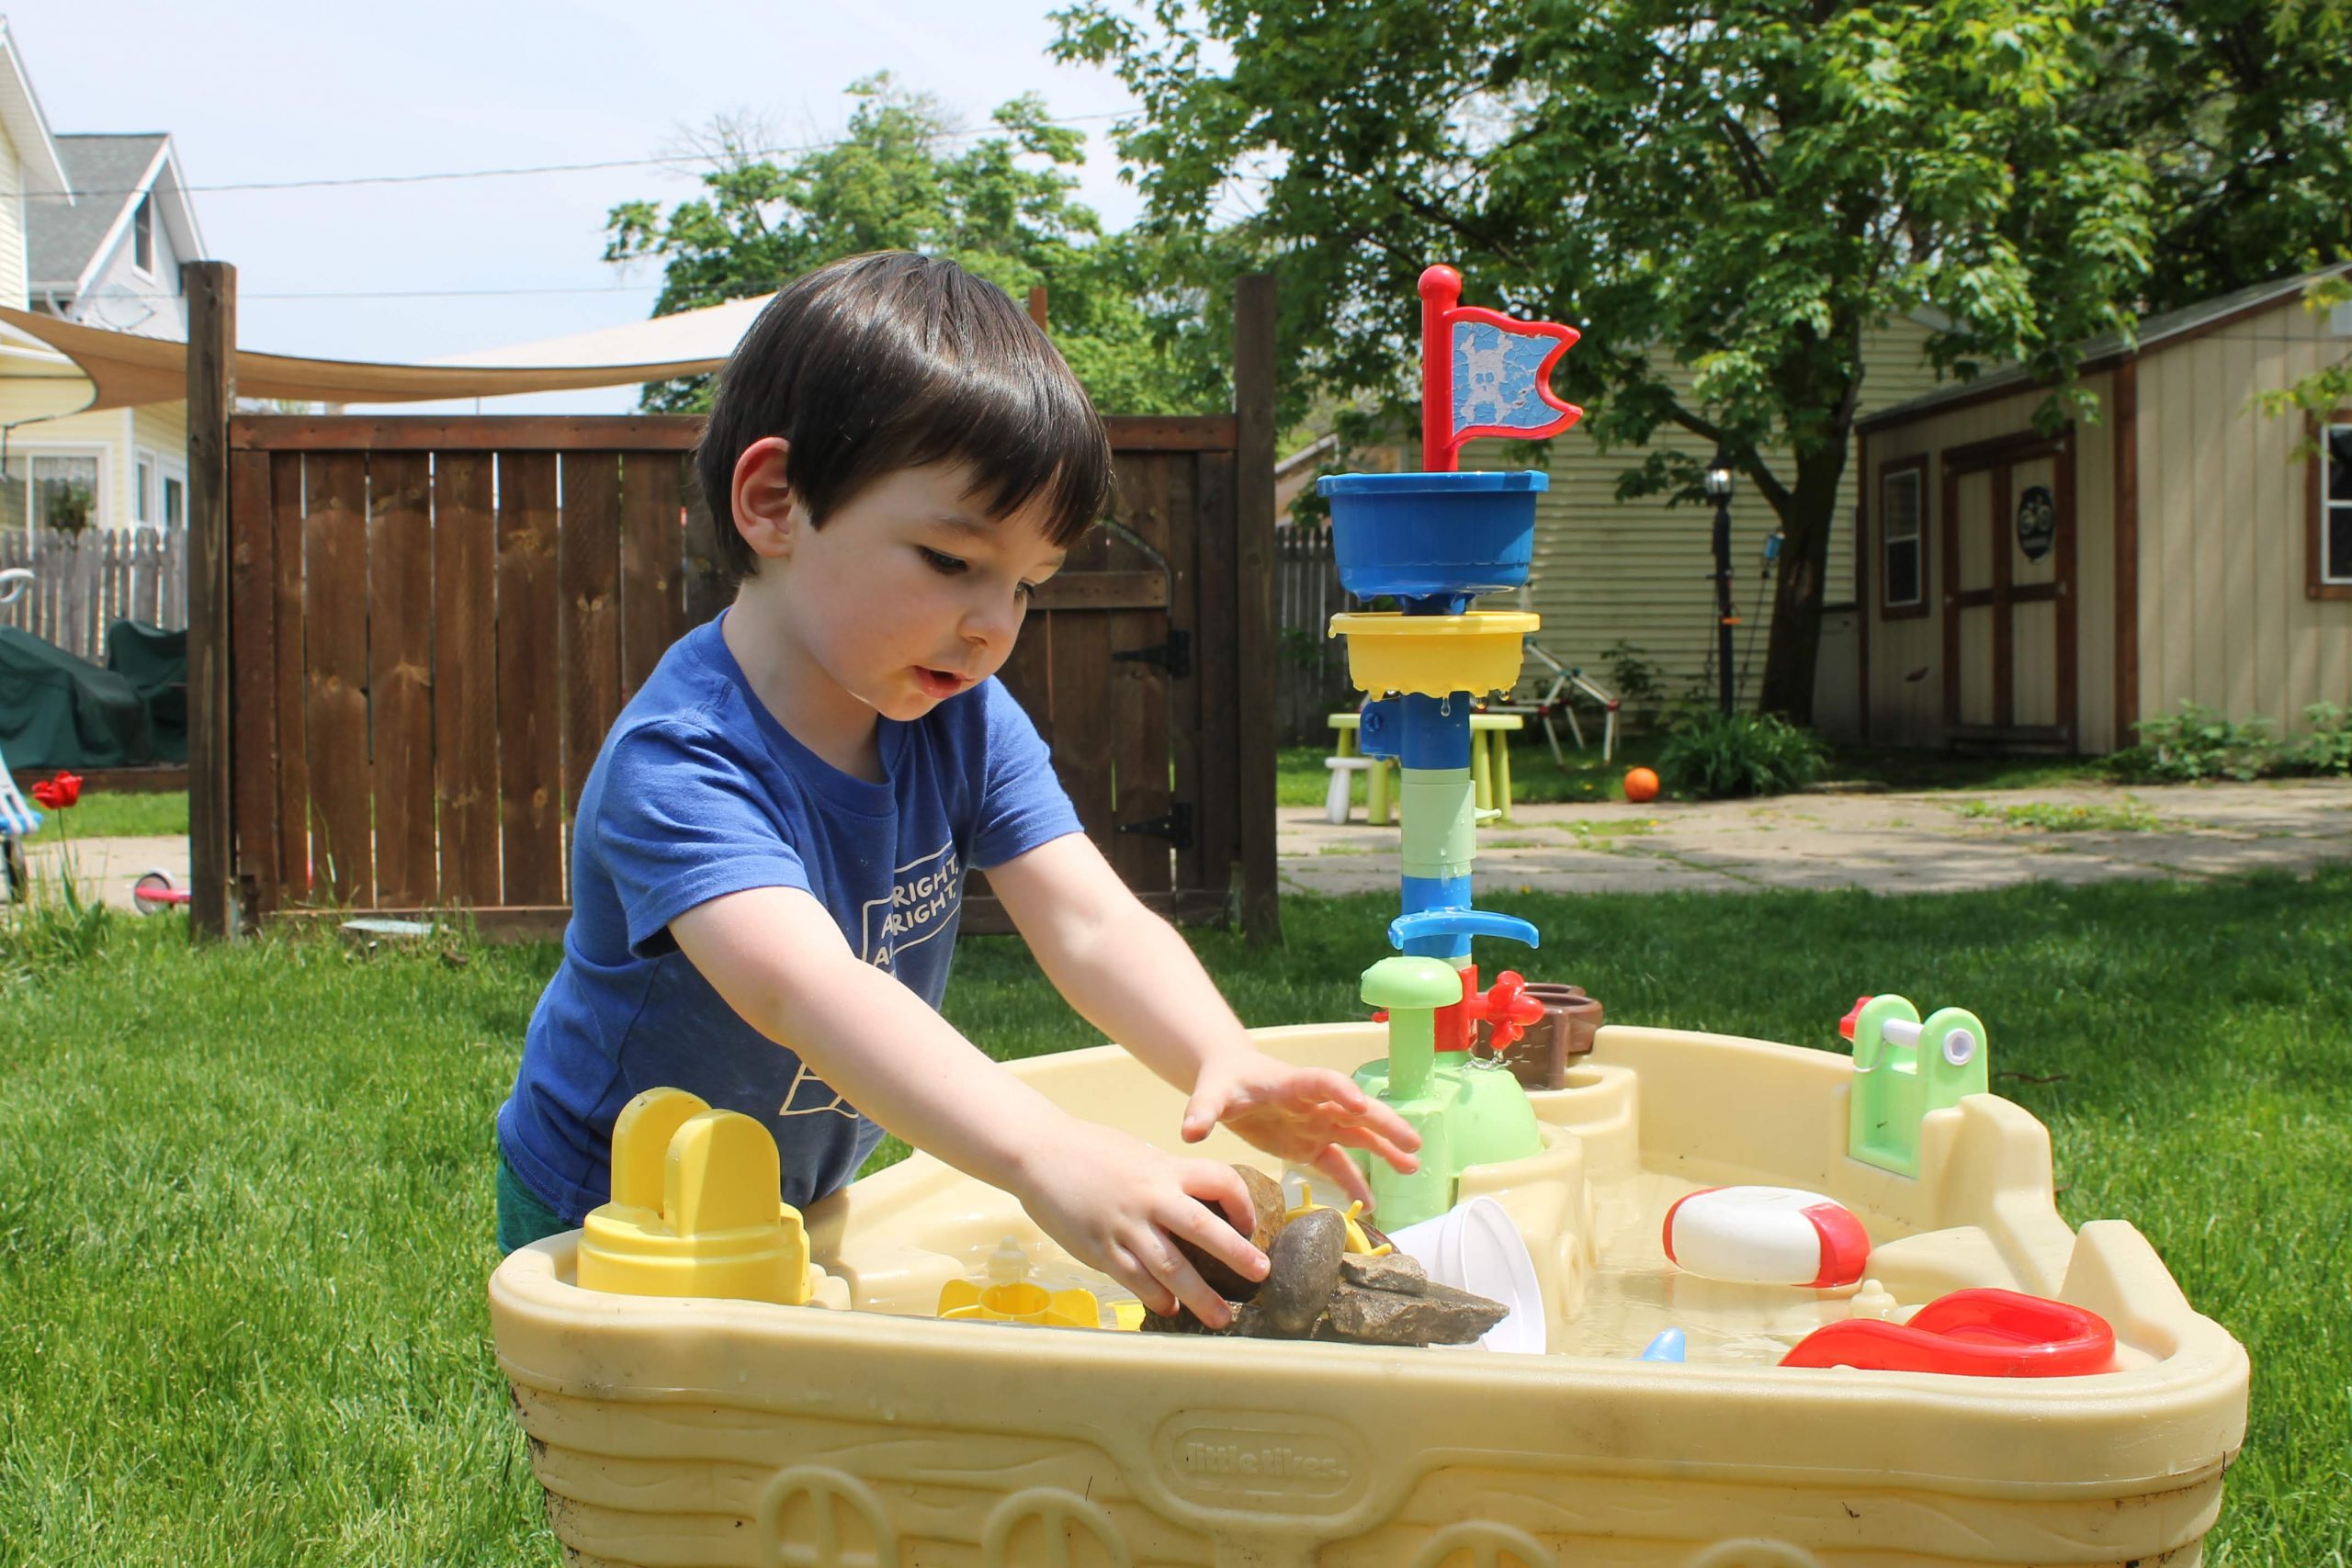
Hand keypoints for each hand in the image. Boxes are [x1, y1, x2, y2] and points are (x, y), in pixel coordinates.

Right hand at [1013, 1118, 1267, 1326]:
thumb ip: (1166, 1179)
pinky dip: (1155, 1296)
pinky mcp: (1099, 1247)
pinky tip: (1170, 1308)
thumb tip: (1193, 1204)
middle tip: (1260, 1274)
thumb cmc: (1090, 1150)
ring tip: (1221, 1317)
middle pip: (1205, 1229)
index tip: (1249, 1225)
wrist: (1038, 1153)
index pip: (1220, 1180)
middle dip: (1237, 1255)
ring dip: (1200, 1296)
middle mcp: (1150, 1197)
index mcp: (1164, 1169)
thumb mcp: (1139, 1155)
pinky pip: (1134, 1278)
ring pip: (1171, 1267)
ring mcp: (1124, 1225)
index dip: (1242, 1202)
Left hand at [1180, 1048, 1421, 1211]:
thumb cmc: (1223, 1081)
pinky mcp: (1311, 1143)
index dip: (1342, 1091)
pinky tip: (1371, 1204)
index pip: (1323, 1082)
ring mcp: (1318, 1123)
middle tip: (1412, 1142)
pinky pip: (1338, 1164)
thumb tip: (1189, 1132)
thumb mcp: (1210, 1093)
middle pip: (1355, 1109)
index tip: (1359, 1105)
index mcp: (1293, 1083)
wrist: (1230, 1079)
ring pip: (1358, 1135)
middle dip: (1383, 1123)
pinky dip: (1355, 1182)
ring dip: (1385, 1148)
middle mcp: (1314, 1102)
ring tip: (1413, 1166)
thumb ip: (1202, 1110)